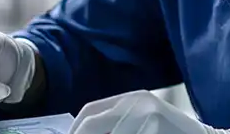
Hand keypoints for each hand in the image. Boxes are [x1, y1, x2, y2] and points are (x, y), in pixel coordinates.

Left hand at [68, 90, 229, 133]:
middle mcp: (137, 104)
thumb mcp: (144, 121)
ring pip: (107, 133)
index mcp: (132, 98)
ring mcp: (148, 118)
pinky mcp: (155, 130)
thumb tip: (80, 132)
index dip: (74, 130)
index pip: (89, 112)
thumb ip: (116, 123)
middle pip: (92, 125)